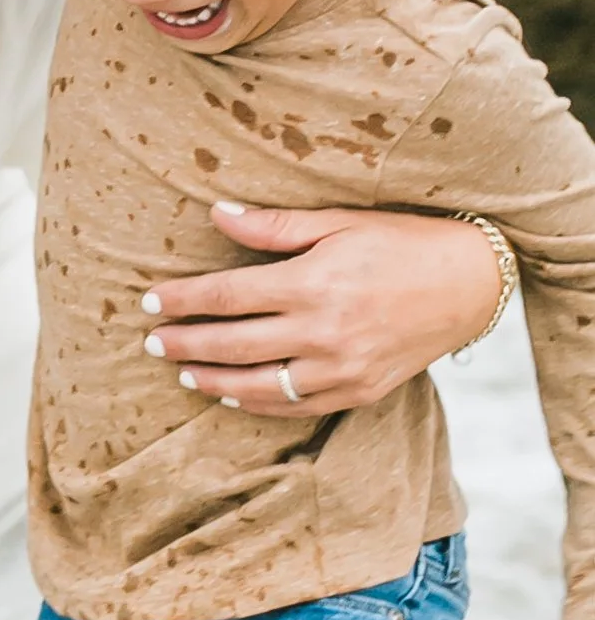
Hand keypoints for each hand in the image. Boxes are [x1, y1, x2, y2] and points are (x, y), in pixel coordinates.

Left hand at [139, 202, 503, 419]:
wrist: (470, 282)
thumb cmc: (400, 242)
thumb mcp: (338, 222)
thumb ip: (273, 226)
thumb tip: (215, 213)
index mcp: (312, 283)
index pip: (225, 297)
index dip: (181, 300)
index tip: (149, 302)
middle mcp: (323, 331)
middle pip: (232, 344)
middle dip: (184, 344)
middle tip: (152, 342)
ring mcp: (341, 367)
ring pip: (258, 384)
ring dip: (213, 380)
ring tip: (183, 373)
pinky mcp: (359, 391)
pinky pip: (296, 406)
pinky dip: (258, 403)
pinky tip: (232, 395)